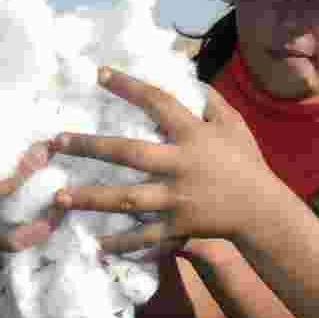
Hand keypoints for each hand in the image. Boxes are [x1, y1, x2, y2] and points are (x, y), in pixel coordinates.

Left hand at [49, 67, 279, 250]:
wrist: (262, 210)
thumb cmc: (245, 163)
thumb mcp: (234, 125)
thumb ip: (211, 101)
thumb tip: (189, 76)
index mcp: (194, 136)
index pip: (158, 103)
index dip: (129, 87)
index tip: (99, 74)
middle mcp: (182, 165)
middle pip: (129, 153)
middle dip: (91, 147)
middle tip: (56, 142)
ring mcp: (179, 198)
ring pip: (128, 198)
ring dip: (92, 198)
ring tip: (59, 197)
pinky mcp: (179, 226)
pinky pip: (145, 235)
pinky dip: (121, 242)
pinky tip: (95, 243)